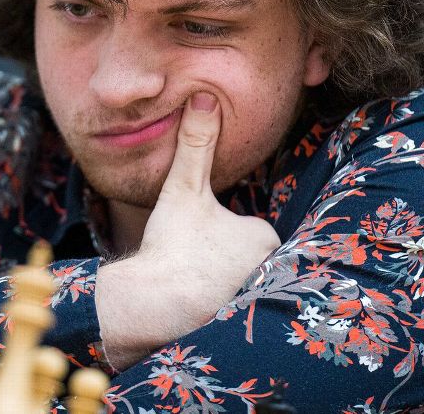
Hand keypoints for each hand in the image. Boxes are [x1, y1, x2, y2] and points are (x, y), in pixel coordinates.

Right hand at [94, 91, 279, 369]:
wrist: (152, 305)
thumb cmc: (173, 245)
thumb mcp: (183, 188)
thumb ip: (197, 144)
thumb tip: (205, 97)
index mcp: (264, 236)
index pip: (248, 230)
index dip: (217, 233)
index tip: (193, 241)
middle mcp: (271, 271)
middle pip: (247, 258)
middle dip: (224, 260)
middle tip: (192, 263)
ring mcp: (257, 301)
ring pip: (241, 283)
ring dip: (220, 284)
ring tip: (191, 285)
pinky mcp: (240, 326)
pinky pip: (232, 310)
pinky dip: (216, 308)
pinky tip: (194, 309)